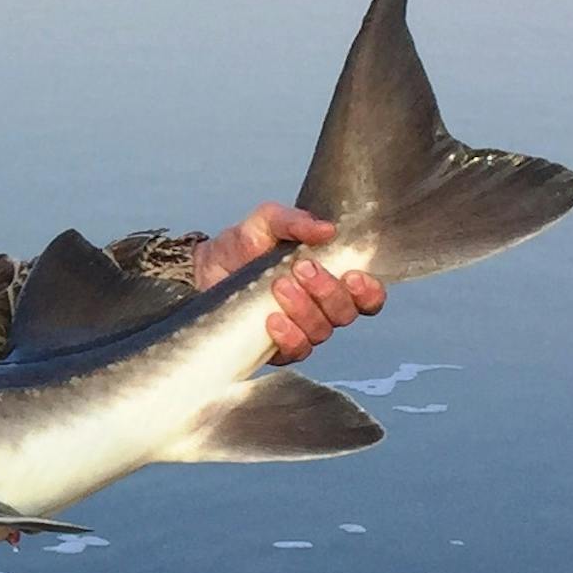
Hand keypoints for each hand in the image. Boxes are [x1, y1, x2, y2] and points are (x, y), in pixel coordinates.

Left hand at [193, 202, 385, 364]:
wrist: (203, 267)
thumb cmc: (242, 245)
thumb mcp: (266, 221)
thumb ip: (295, 221)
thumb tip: (327, 229)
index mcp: (329, 279)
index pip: (366, 296)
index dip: (368, 291)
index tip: (353, 276)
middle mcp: (321, 308)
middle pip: (345, 313)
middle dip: (327, 291)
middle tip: (302, 268)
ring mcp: (300, 329)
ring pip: (321, 331)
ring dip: (304, 309)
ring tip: (280, 286)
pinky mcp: (278, 347)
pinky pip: (296, 351)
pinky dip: (289, 336)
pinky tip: (273, 319)